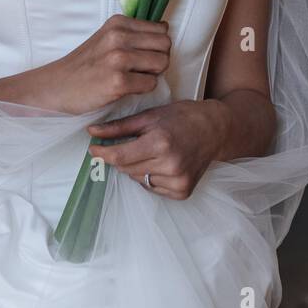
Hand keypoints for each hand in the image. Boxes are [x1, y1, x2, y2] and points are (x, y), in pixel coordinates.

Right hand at [46, 14, 171, 114]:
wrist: (57, 86)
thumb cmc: (84, 65)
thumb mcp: (106, 38)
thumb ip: (132, 33)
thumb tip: (165, 30)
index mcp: (118, 23)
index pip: (161, 29)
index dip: (157, 45)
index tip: (143, 55)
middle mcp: (119, 36)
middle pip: (165, 45)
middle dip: (159, 59)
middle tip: (141, 69)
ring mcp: (118, 58)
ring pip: (162, 63)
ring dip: (152, 74)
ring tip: (133, 78)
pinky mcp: (118, 81)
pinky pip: (151, 84)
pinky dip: (143, 89)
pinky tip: (126, 88)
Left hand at [84, 99, 226, 199]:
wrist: (216, 129)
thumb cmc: (182, 117)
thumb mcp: (150, 116)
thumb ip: (119, 127)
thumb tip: (91, 131)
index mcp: (160, 142)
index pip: (120, 157)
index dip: (102, 154)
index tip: (93, 149)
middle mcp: (170, 165)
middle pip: (127, 169)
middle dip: (122, 157)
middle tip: (131, 144)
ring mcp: (178, 181)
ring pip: (138, 179)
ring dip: (137, 168)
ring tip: (151, 151)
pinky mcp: (183, 191)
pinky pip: (153, 188)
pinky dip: (151, 177)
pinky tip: (161, 163)